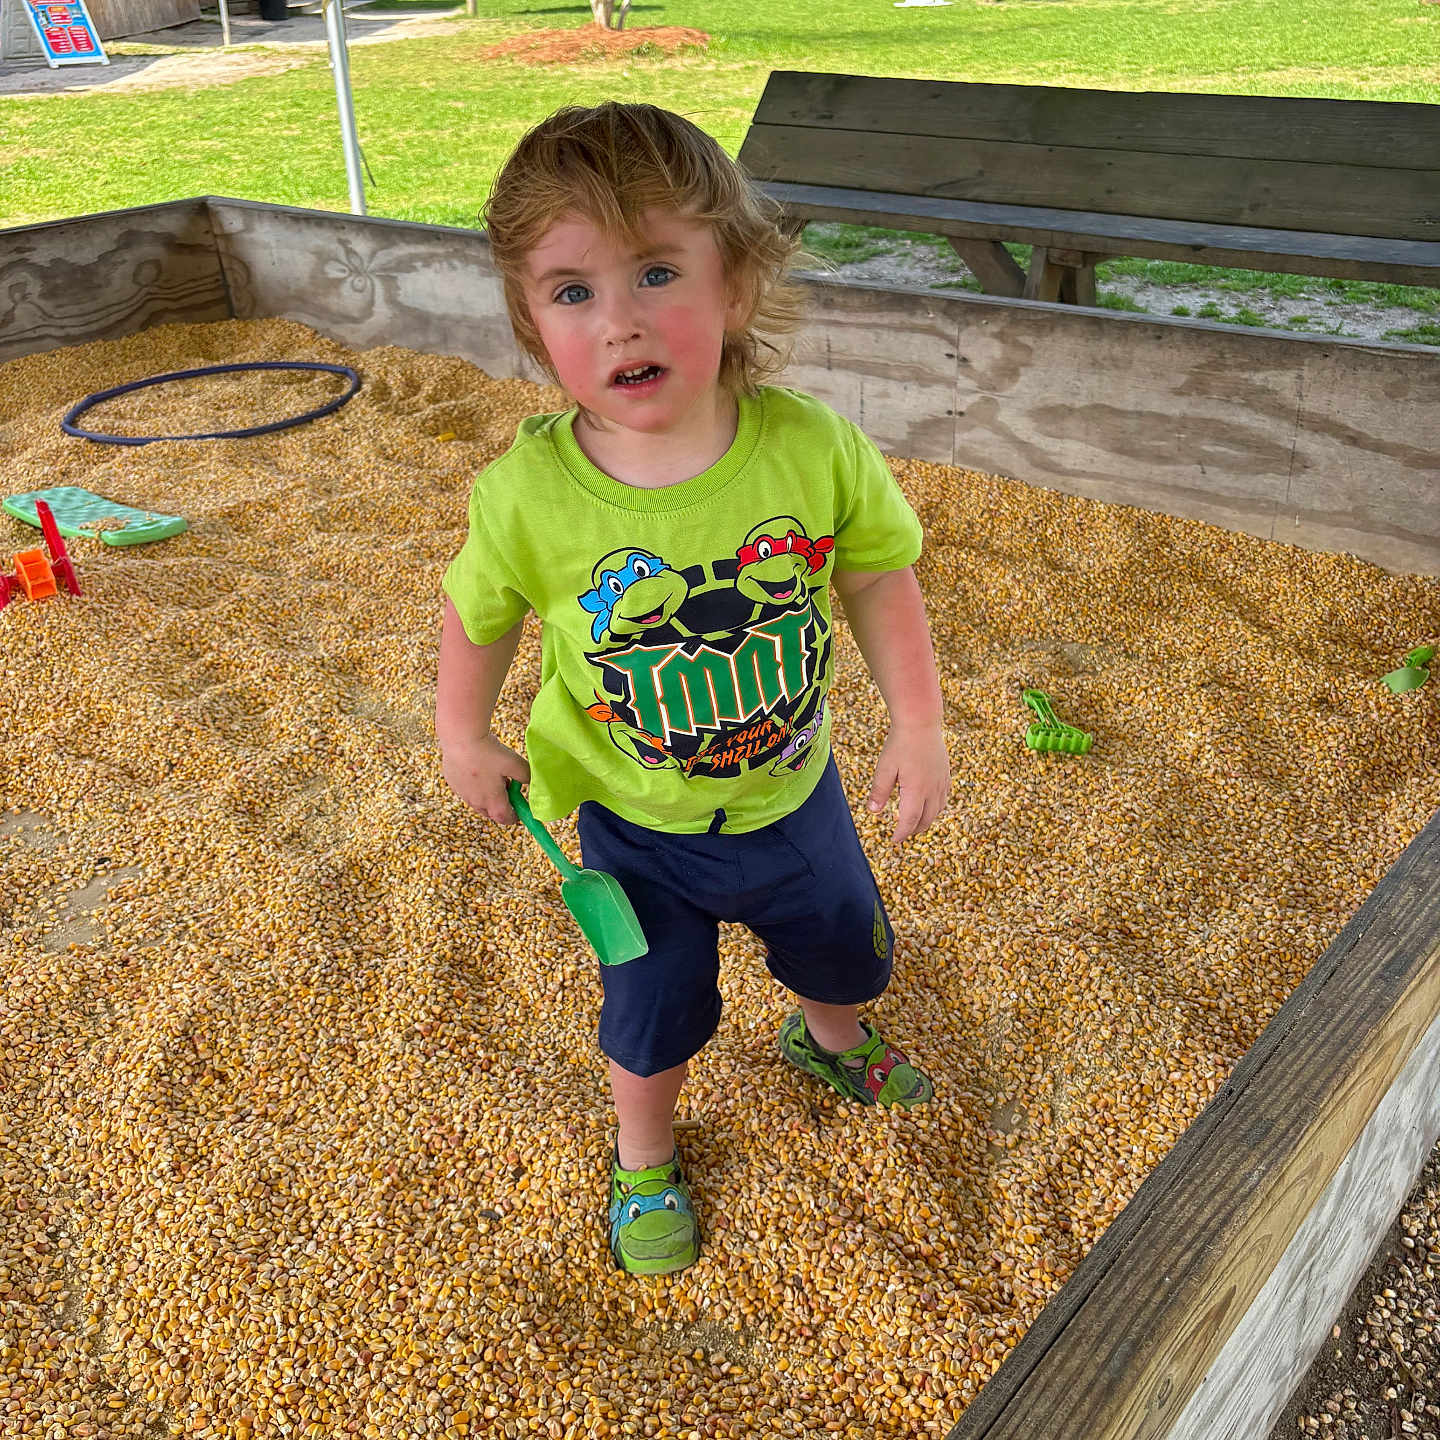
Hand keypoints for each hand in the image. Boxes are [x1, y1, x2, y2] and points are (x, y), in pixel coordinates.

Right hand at [440, 734, 530, 824]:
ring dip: (488, 795)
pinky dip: (475, 786)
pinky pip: (467, 790)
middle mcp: (475, 802)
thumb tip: (530, 781)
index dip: (515, 816)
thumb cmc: (488, 752)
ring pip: (478, 801)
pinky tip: (478, 769)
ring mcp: (462, 793)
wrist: (461, 738)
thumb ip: (526, 775)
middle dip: (501, 806)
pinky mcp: (453, 783)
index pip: (506, 818)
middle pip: (491, 812)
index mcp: (493, 801)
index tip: (520, 810)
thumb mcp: (515, 763)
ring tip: (494, 776)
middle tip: (508, 789)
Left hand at [865, 723, 949, 843]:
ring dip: (926, 821)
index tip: (893, 840)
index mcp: (916, 790)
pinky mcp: (946, 774)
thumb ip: (879, 791)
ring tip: (913, 823)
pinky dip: (936, 808)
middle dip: (913, 830)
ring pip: (937, 811)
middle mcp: (932, 789)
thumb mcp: (884, 767)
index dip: (902, 833)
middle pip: (926, 819)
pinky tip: (928, 806)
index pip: (910, 820)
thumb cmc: (900, 743)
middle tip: (901, 834)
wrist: (921, 722)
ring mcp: (941, 782)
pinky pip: (944, 799)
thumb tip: (873, 812)